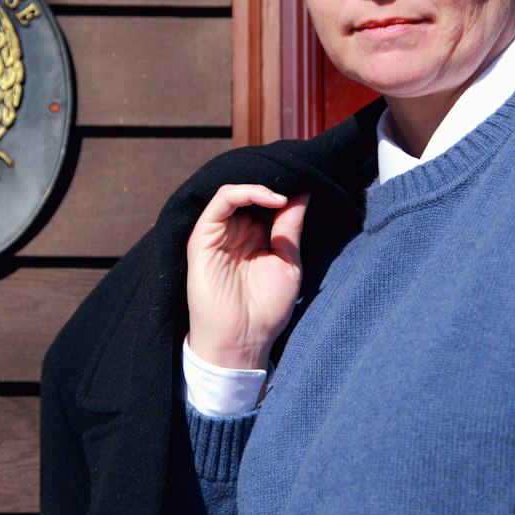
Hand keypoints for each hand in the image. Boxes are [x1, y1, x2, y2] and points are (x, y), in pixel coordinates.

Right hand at [186, 184, 309, 370]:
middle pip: (251, 192)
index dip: (286, 188)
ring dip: (262, 185)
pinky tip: (272, 199)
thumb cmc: (267, 308)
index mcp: (255, 236)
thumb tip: (304, 192)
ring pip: (235, 190)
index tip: (311, 180)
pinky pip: (221, 200)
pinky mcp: (203, 236)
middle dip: (275, 181)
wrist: (243, 340)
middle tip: (300, 174)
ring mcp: (218, 232)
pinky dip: (245, 191)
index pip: (267, 200)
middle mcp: (235, 230)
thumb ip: (290, 226)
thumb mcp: (287, 261)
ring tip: (286, 191)